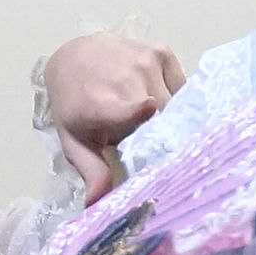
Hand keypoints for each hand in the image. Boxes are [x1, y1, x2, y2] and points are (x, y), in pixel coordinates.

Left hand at [43, 33, 183, 204]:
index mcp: (99, 103)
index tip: (149, 109)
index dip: (135, 111)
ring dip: (166, 115)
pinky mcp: (161, 51)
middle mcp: (124, 76)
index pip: (121, 107)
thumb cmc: (75, 105)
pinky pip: (181, 85)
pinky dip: (173, 95)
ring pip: (174, 103)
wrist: (75, 56)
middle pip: (161, 119)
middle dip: (158, 134)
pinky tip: (152, 93)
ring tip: (144, 115)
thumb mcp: (75, 141)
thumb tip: (98, 203)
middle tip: (143, 139)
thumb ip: (91, 171)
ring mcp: (145, 60)